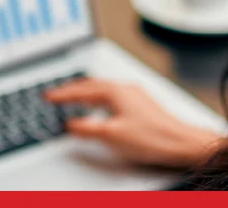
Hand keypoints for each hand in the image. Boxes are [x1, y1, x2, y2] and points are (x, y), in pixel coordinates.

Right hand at [45, 78, 226, 168]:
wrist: (180, 142)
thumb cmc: (151, 137)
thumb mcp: (111, 135)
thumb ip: (87, 128)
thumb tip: (71, 124)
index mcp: (115, 91)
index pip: (81, 90)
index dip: (62, 94)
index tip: (47, 97)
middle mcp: (125, 88)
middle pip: (91, 85)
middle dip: (71, 90)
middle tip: (56, 94)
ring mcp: (134, 95)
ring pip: (102, 90)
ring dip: (85, 93)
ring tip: (72, 98)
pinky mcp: (141, 104)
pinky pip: (112, 96)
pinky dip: (98, 99)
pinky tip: (99, 108)